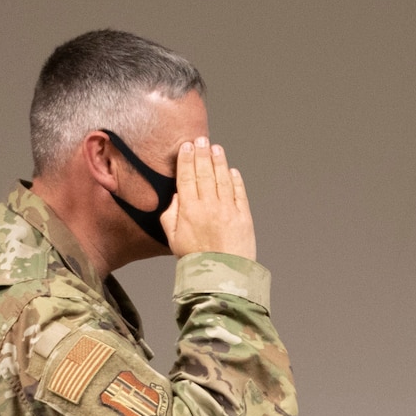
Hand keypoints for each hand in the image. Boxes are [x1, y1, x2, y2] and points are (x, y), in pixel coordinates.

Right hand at [161, 138, 255, 260]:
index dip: (187, 159)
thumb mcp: (172, 237)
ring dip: (219, 161)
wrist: (221, 275)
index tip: (187, 146)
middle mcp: (209, 206)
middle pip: (205, 172)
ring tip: (216, 148)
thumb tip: (176, 195)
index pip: (187, 177)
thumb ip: (170, 214)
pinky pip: (239, 193)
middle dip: (203, 153)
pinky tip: (232, 171)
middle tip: (202, 139)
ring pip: (222, 179)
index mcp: (189, 210)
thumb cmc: (194, 258)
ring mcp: (228, 210)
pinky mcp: (244, 217)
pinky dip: (236, 180)